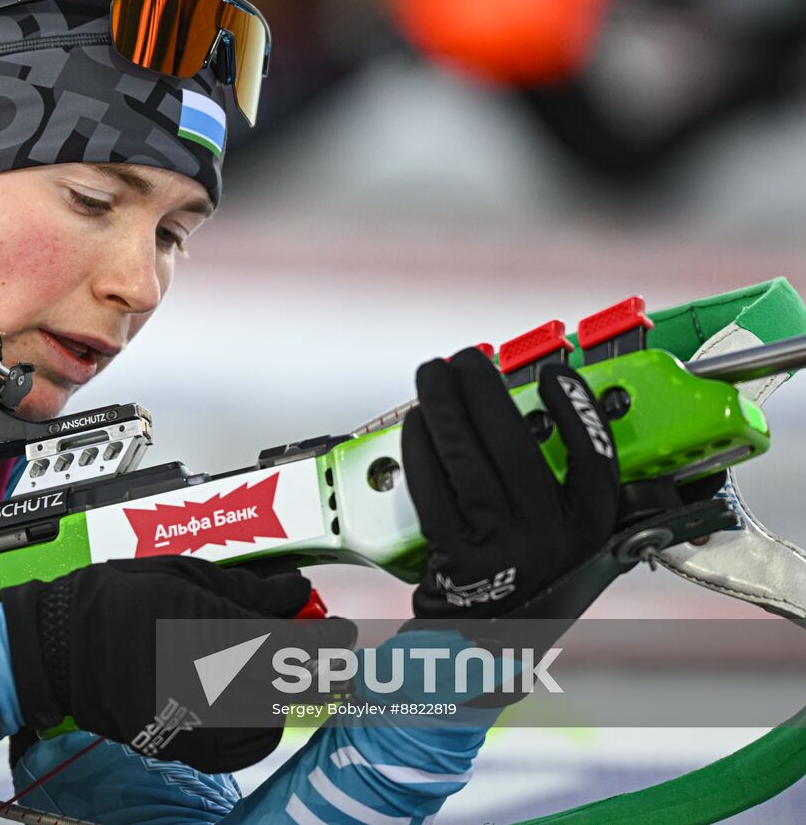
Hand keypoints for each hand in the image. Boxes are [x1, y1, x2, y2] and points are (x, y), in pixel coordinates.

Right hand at [0, 556, 310, 772]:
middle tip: (314, 651)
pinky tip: (247, 704)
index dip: (331, 640)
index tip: (340, 630)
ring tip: (272, 672)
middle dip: (313, 668)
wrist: (58, 647)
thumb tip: (294, 592)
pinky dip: (255, 729)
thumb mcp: (184, 575)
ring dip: (284, 696)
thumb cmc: (112, 602)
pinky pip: (240, 748)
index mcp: (212, 629)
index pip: (296, 644)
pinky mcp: (181, 744)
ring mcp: (195, 718)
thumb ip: (247, 589)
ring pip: (271, 719)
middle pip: (291, 685)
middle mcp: (208, 680)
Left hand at [402, 348, 619, 618]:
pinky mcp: (455, 560)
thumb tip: (545, 416)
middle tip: (467, 358)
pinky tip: (415, 423)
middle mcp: (551, 544)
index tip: (558, 375)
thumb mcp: (569, 545)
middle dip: (486, 392)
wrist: (484, 652)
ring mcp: (502, 553)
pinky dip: (421, 451)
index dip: (578, 414)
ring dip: (444, 408)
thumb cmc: (525, 587)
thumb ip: (567, 492)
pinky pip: (433, 491)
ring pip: (468, 463)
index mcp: (590, 535)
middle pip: (517, 449)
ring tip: (432, 375)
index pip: (596, 464)